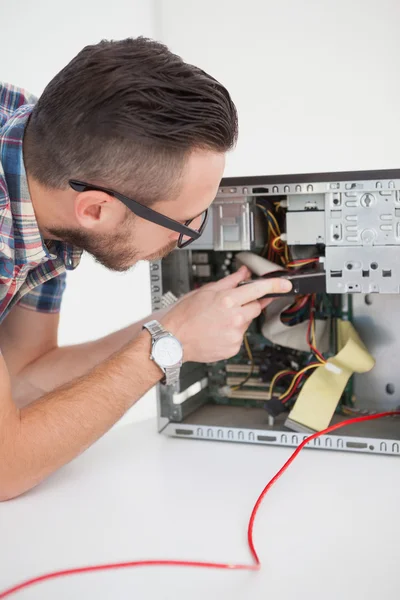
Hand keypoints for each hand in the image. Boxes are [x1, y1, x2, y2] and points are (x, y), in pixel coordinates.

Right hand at [161, 266, 291, 362]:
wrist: (173, 340)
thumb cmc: (184, 316)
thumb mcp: (205, 291)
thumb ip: (229, 281)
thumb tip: (243, 273)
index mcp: (227, 300)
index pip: (259, 289)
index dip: (275, 285)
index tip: (286, 284)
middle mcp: (234, 318)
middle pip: (255, 307)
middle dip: (248, 304)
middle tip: (232, 305)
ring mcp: (235, 334)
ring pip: (246, 323)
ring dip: (237, 320)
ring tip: (217, 321)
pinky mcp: (233, 348)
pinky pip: (239, 337)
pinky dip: (231, 333)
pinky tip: (217, 331)